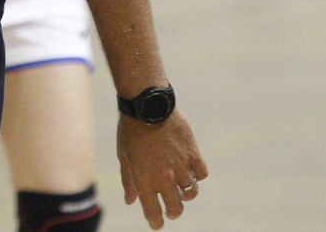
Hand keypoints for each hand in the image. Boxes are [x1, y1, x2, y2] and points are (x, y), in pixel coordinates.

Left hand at [117, 110, 208, 228]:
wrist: (147, 105)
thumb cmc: (130, 130)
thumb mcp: (123, 156)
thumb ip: (129, 181)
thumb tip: (130, 201)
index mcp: (145, 181)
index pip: (154, 214)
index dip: (156, 222)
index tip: (157, 223)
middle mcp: (164, 178)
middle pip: (176, 208)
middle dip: (173, 212)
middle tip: (171, 209)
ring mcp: (180, 166)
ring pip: (191, 193)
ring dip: (186, 193)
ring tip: (181, 187)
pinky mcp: (193, 153)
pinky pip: (201, 174)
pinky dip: (197, 175)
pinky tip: (190, 170)